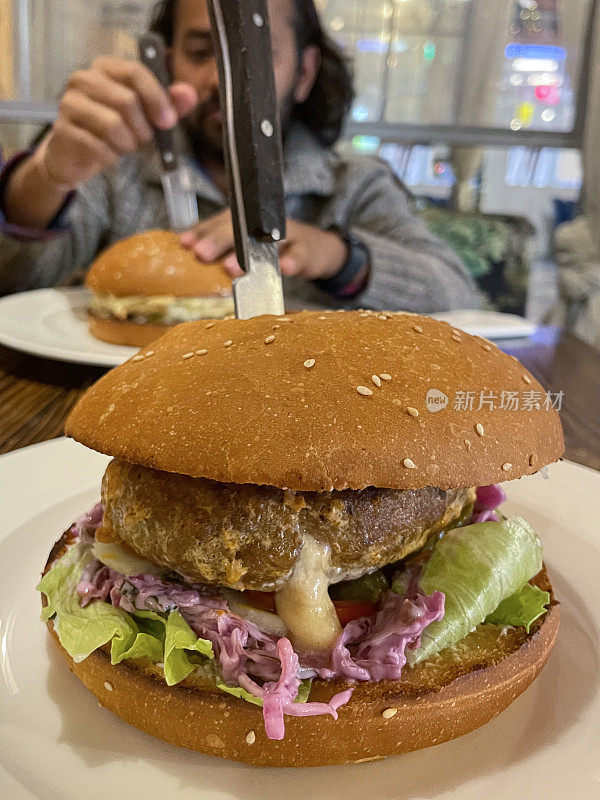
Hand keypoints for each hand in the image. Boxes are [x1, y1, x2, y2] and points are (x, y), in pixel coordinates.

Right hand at [31, 57, 197, 191]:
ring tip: (125, 147)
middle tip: (143, 140)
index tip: (168, 122)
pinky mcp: (63, 129)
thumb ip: (168, 104)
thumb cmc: (114, 131)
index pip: (135, 72)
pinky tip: (110, 156)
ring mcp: (70, 103)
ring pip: (112, 125)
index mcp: (106, 68)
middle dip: (143, 128)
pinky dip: (111, 157)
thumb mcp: (145, 116)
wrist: (76, 156)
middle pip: (126, 100)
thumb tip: (189, 94)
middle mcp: (84, 79)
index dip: (156, 97)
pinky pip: (98, 146)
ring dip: (128, 144)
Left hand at [180, 211, 347, 280]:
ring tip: (231, 268)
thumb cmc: (276, 249)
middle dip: (218, 241)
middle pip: (240, 229)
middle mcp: (264, 224)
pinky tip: (284, 269)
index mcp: (246, 222)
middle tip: (201, 254)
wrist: (318, 249)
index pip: (220, 223)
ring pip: (267, 243)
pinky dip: (292, 261)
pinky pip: (300, 255)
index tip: (184, 243)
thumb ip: (224, 250)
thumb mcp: (249, 246)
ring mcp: (287, 235)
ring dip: (249, 254)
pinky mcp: (307, 250)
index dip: (202, 231)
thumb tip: (190, 255)